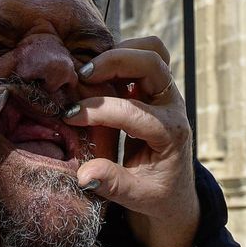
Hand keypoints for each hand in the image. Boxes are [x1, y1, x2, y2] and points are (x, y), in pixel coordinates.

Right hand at [64, 37, 199, 246]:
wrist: (175, 189)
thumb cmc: (156, 193)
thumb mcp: (136, 197)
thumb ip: (112, 184)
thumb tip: (83, 174)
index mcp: (169, 133)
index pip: (133, 111)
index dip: (99, 111)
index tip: (70, 117)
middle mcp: (172, 106)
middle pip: (152, 63)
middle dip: (114, 62)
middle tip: (82, 75)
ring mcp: (166, 91)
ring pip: (152, 50)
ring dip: (119, 51)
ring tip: (89, 69)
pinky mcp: (156, 85)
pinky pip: (146, 54)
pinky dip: (122, 53)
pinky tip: (99, 70)